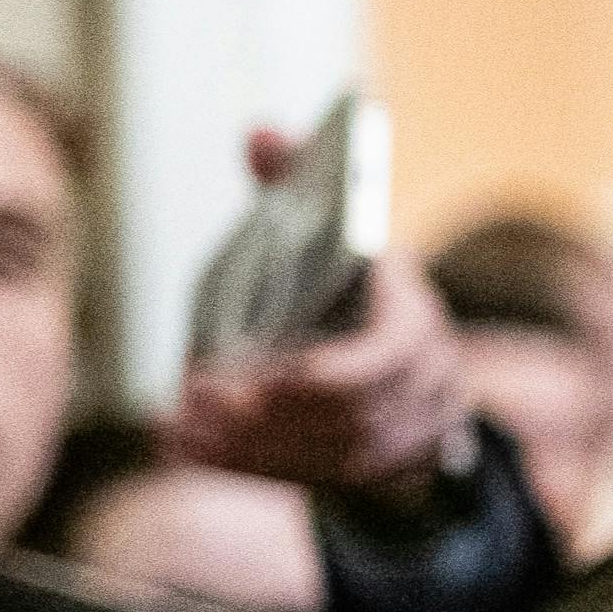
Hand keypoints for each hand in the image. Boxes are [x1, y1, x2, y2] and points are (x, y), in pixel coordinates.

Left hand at [167, 129, 468, 504]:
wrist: (414, 369)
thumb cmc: (354, 291)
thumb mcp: (335, 232)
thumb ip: (297, 185)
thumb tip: (258, 130)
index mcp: (416, 317)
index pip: (385, 358)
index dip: (323, 375)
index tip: (259, 378)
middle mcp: (429, 381)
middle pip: (352, 416)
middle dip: (272, 416)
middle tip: (197, 401)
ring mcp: (412, 434)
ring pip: (335, 456)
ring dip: (255, 446)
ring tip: (183, 427)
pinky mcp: (381, 472)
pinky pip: (319, 481)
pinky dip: (252, 468)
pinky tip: (192, 452)